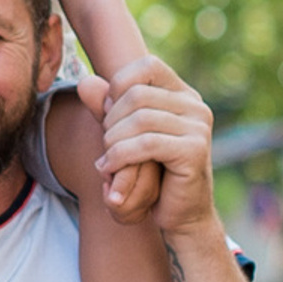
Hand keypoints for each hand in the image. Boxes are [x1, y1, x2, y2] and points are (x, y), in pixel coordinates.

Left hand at [94, 58, 216, 241]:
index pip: (147, 67)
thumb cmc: (153, 172)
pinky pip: (146, 144)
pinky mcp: (194, 151)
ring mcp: (199, 127)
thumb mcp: (125, 135)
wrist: (181, 214)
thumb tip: (84, 82)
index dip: (119, 85)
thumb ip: (107, 108)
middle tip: (105, 145)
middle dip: (111, 120)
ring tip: (106, 160)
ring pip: (139, 119)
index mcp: (184, 95)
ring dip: (112, 141)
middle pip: (138, 94)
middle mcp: (196, 106)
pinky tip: (109, 170)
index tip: (108, 114)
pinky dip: (120, 156)